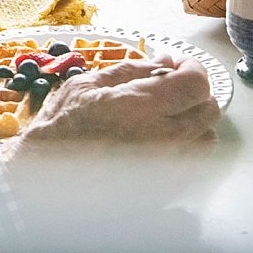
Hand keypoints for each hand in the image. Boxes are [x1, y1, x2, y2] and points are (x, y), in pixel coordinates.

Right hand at [0, 56, 221, 233]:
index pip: (195, 83)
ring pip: (206, 138)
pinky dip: (184, 148)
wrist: (44, 179)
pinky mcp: (166, 190)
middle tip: (169, 88)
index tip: (179, 65)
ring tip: (163, 118)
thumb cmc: (59, 131)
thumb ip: (132, 71)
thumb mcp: (87, 86)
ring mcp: (167, 169)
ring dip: (192, 123)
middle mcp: (162, 140)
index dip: (192, 68)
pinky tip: (157, 143)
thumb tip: (164, 62)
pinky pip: (193, 165)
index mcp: (140, 107)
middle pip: (208, 109)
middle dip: (193, 93)